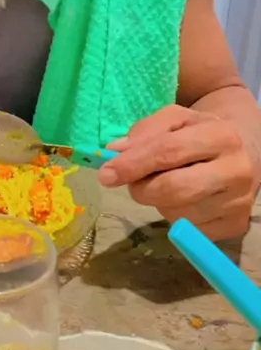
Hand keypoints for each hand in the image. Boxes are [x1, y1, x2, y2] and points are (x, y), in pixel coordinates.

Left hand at [100, 105, 257, 240]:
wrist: (244, 151)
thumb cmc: (201, 133)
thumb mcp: (176, 119)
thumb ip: (144, 131)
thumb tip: (115, 153)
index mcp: (221, 135)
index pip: (168, 151)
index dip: (133, 164)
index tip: (106, 174)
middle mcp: (237, 170)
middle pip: (173, 189)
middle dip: (142, 188)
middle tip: (133, 183)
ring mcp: (239, 202)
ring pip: (178, 213)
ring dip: (158, 202)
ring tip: (165, 185)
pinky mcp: (236, 226)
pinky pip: (189, 230)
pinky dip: (175, 216)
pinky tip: (184, 200)